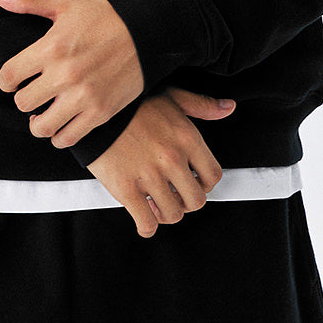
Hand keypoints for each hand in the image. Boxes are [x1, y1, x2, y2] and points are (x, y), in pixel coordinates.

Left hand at [0, 0, 144, 148]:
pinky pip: (68, 138)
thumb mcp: (66, 0)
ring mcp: (83, 97)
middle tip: (32, 92)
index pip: (9, 76)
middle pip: (23, 103)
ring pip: (41, 127)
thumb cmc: (104, 16)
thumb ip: (28, 0)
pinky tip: (61, 122)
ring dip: (38, 122)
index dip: (6, 80)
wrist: (147, 32)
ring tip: (43, 112)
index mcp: (51, 47)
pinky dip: (59, 135)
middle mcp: (65, 75)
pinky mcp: (100, 112)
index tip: (13, 80)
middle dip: (23, 98)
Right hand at [84, 87, 236, 237]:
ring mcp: (150, 176)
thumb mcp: (172, 96)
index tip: (193, 183)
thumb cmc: (133, 104)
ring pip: (173, 214)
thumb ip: (201, 105)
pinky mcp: (127, 190)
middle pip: (196, 201)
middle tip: (174, 196)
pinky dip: (147, 226)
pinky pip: (147, 223)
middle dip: (186, 202)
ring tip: (155, 203)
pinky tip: (143, 216)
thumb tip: (227, 108)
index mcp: (187, 138)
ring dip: (165, 213)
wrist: (95, 108)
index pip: (213, 176)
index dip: (204, 184)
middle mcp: (172, 158)